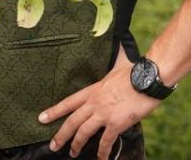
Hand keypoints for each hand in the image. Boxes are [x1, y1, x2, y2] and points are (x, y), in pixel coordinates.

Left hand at [37, 57, 156, 158]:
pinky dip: (102, 152)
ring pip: (83, 133)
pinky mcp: (116, 123)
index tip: (41, 119)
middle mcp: (94, 103)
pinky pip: (106, 141)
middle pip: (71, 122)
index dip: (53, 111)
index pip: (67, 102)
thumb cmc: (135, 71)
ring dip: (76, 145)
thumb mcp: (119, 63)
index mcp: (92, 90)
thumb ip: (114, 57)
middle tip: (52, 146)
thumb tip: (118, 43)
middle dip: (60, 135)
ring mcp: (104, 114)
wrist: (149, 79)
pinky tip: (101, 158)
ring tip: (72, 153)